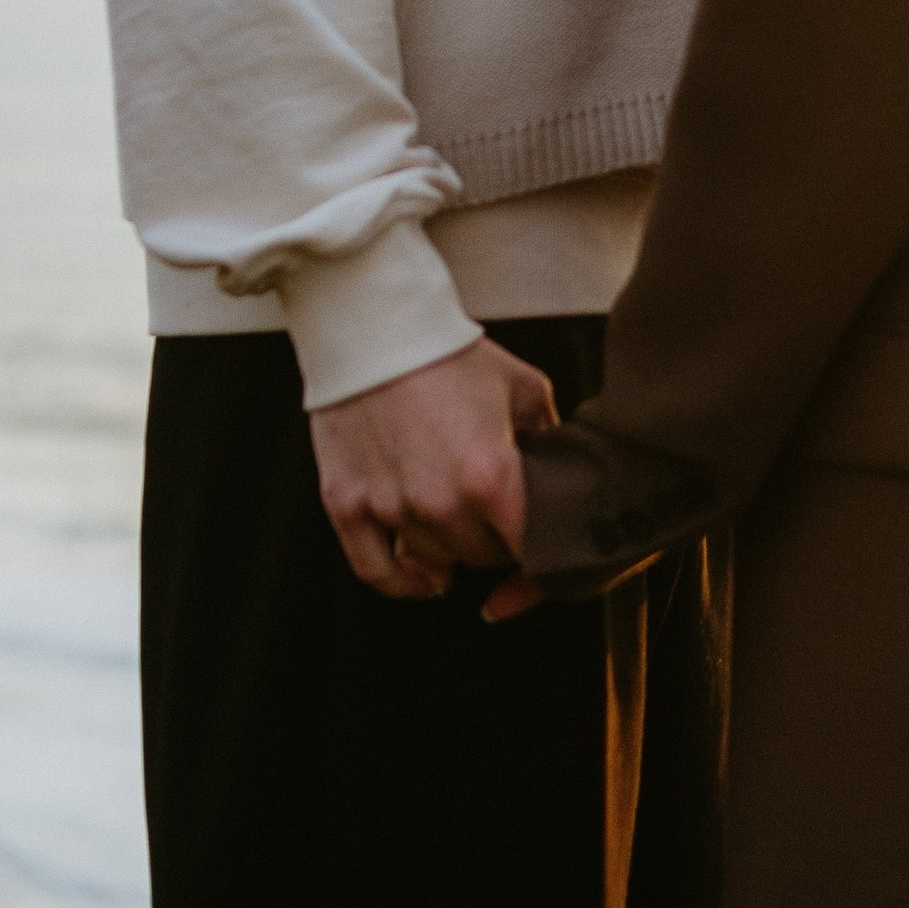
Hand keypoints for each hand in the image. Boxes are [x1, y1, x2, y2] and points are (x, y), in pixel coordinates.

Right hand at [308, 338, 557, 597]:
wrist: (375, 326)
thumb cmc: (451, 354)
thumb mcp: (524, 389)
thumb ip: (549, 440)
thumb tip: (562, 476)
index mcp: (490, 478)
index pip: (528, 550)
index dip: (538, 548)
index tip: (538, 539)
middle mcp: (439, 503)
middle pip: (480, 558)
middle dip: (494, 543)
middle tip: (495, 522)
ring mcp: (389, 507)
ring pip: (432, 563)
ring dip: (449, 553)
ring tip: (458, 533)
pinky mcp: (346, 503)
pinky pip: (374, 570)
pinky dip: (401, 581)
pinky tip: (421, 577)